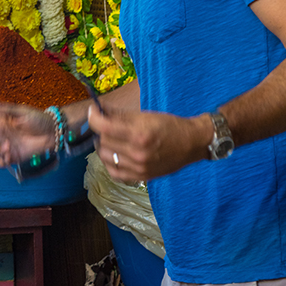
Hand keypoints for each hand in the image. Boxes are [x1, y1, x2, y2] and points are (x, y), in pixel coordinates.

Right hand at [0, 99, 55, 168]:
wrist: (53, 132)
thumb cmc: (38, 118)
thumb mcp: (22, 111)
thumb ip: (5, 108)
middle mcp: (0, 134)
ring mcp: (5, 146)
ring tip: (9, 147)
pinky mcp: (13, 157)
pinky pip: (0, 162)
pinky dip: (2, 161)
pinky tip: (10, 156)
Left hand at [88, 106, 210, 181]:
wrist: (192, 143)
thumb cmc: (169, 125)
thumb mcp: (144, 115)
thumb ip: (119, 114)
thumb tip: (99, 108)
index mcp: (139, 134)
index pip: (104, 127)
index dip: (93, 117)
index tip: (93, 110)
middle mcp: (138, 153)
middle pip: (103, 141)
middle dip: (101, 130)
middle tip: (105, 123)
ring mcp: (139, 168)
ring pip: (106, 157)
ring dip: (104, 145)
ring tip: (110, 138)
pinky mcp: (141, 177)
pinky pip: (114, 173)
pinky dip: (109, 163)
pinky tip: (114, 154)